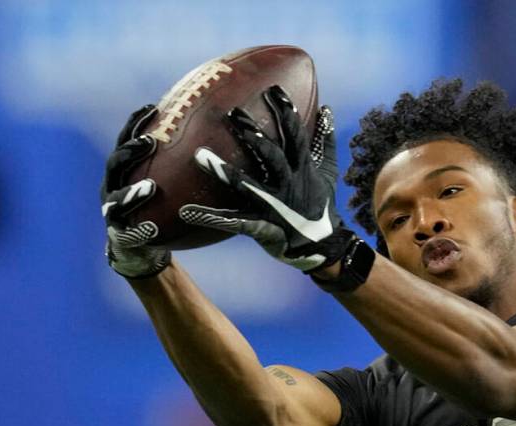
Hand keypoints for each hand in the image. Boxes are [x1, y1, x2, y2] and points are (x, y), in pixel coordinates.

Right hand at [99, 105, 170, 278]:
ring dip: (132, 192)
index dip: (137, 124)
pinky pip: (124, 230)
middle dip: (130, 151)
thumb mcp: (175, 186)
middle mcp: (115, 186)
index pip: (128, 140)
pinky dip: (136, 229)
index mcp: (127, 169)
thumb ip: (184, 166)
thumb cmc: (164, 211)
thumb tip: (219, 142)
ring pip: (116, 198)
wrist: (141, 247)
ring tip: (150, 188)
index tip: (152, 108)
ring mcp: (112, 210)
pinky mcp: (117, 234)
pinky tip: (149, 228)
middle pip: (117, 164)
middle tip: (150, 142)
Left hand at [182, 86, 357, 271]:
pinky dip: (211, 218)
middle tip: (234, 113)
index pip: (295, 136)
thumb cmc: (321, 205)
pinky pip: (234, 222)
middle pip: (271, 156)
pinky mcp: (262, 227)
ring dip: (225, 171)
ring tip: (199, 156)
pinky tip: (187, 212)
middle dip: (255, 136)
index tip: (274, 90)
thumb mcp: (328, 171)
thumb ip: (326, 140)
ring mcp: (274, 206)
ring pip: (248, 186)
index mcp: (302, 169)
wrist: (323, 246)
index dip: (286, 113)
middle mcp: (288, 184)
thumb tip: (326, 109)